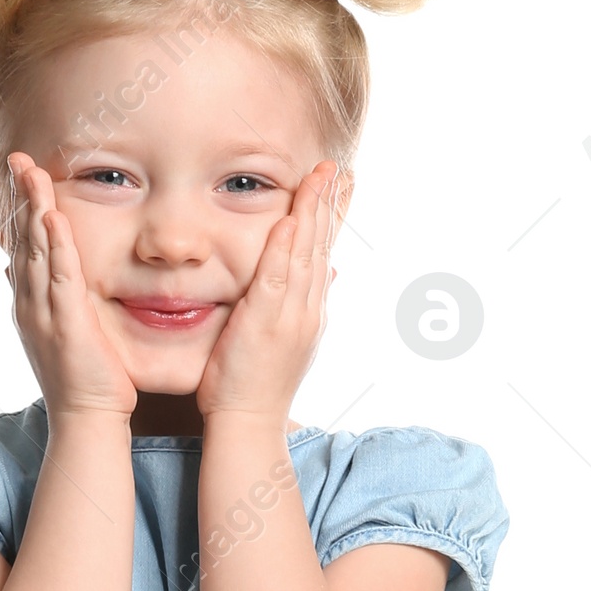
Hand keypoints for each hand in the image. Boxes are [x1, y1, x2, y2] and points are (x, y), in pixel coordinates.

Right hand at [5, 154, 137, 421]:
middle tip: (16, 158)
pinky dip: (55, 245)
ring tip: (31, 172)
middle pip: (21, 239)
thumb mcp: (57, 330)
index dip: (17, 208)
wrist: (85, 417)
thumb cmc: (81, 377)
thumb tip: (14, 272)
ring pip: (36, 250)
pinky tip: (52, 218)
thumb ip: (43, 297)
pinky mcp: (66, 323)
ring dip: (33, 208)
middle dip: (19, 196)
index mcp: (28, 302)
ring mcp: (43, 313)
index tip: (17, 175)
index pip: (21, 246)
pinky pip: (60, 276)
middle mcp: (29, 303)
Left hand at [195, 160, 340, 422]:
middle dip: (331, 203)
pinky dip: (284, 249)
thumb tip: (328, 275)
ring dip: (313, 212)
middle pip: (322, 246)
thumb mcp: (288, 341)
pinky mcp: (265, 324)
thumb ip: (304, 305)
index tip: (341, 185)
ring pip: (305, 254)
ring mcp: (290, 316)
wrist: (249, 423)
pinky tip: (289, 219)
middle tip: (339, 167)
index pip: (325, 254)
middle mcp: (308, 310)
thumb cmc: (257, 386)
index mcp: (312, 312)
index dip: (332, 218)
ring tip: (321, 176)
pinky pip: (276, 279)